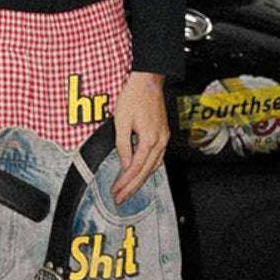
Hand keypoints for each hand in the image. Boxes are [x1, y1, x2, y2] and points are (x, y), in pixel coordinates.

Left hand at [111, 71, 168, 203]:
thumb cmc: (134, 97)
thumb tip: (124, 164)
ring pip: (153, 167)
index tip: (115, 192)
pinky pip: (157, 158)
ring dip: (141, 180)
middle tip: (120, 199)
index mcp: (149, 140)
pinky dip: (149, 169)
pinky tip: (142, 173)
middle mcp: (160, 142)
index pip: (135, 168)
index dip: (124, 183)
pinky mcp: (163, 134)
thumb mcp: (121, 121)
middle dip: (132, 187)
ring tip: (129, 191)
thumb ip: (123, 145)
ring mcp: (164, 138)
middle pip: (145, 172)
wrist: (148, 81)